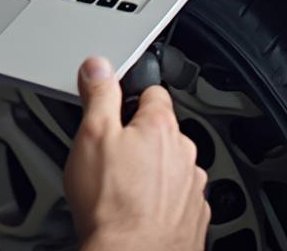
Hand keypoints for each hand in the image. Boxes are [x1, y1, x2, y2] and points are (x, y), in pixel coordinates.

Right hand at [65, 57, 209, 250]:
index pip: (153, 91)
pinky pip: (177, 197)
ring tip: (120, 185)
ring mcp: (193, 190)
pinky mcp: (194, 220)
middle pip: (161, 131)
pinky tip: (136, 209)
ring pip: (170, 166)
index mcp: (162, 127)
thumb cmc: (112, 204)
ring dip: (151, 170)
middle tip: (109, 153)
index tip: (114, 107)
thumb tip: (99, 66)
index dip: (128, 97)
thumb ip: (98, 94)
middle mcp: (186, 155)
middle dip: (138, 137)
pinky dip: (160, 200)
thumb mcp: (91, 134)